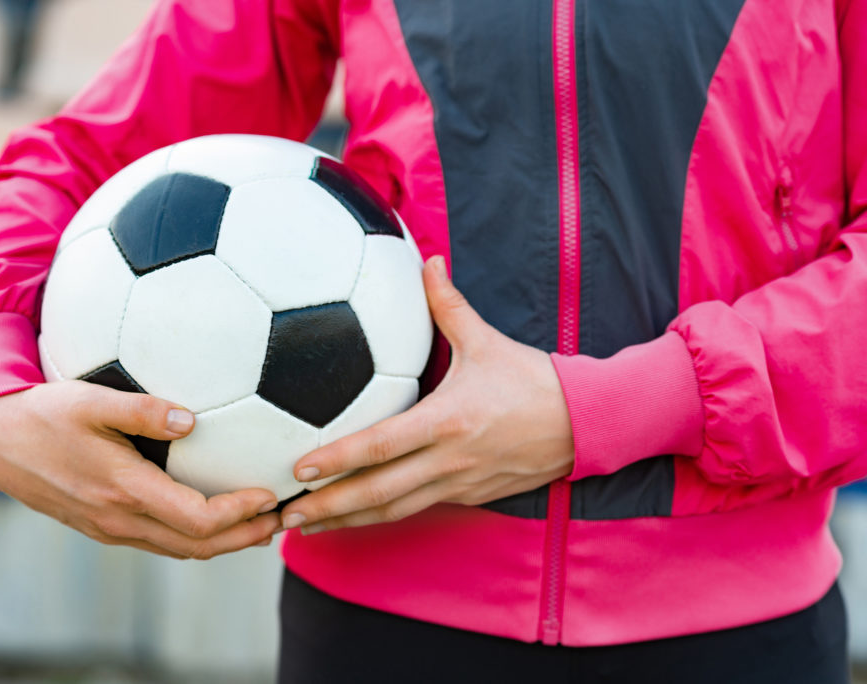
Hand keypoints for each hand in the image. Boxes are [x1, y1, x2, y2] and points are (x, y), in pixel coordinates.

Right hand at [0, 381, 280, 558]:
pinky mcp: (104, 525)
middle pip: (197, 546)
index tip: (270, 495)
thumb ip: (142, 410)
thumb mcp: (90, 400)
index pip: (197, 519)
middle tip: (283, 520)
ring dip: (225, 542)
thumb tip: (192, 421)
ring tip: (261, 525)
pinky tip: (214, 518)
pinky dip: (196, 536)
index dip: (240, 513)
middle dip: (245, 537)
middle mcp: (119, 519)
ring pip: (179, 549)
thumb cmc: (44, 414)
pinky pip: (160, 541)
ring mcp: (110, 528)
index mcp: (123, 490)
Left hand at [279, 256, 574, 533]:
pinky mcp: (468, 497)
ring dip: (347, 521)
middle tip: (283, 515)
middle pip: (378, 493)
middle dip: (327, 507)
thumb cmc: (533, 381)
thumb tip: (427, 261)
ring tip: (304, 527)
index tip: (299, 469)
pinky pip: (416, 510)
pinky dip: (381, 517)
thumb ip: (448, 304)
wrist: (584, 424)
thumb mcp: (487, 341)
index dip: (338, 460)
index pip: (381, 446)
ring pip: (393, 511)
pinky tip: (354, 517)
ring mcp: (458, 484)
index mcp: (447, 421)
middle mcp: (449, 461)